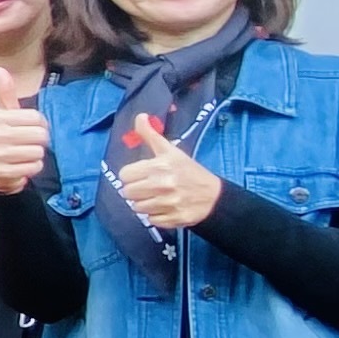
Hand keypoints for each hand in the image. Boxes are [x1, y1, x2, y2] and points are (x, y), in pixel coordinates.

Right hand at [0, 64, 47, 195]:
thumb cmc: (3, 136)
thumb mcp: (3, 113)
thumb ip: (5, 92)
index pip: (36, 118)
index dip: (41, 124)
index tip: (32, 128)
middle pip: (40, 135)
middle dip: (40, 141)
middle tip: (31, 142)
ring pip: (38, 152)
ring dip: (37, 154)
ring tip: (25, 154)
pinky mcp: (3, 171)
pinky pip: (34, 167)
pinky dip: (33, 167)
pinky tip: (23, 165)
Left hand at [112, 112, 223, 230]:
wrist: (214, 195)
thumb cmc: (189, 171)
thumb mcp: (171, 151)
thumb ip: (151, 135)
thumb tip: (140, 116)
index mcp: (160, 166)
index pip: (125, 175)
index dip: (131, 175)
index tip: (140, 175)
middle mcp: (162, 185)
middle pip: (127, 192)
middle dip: (135, 190)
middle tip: (147, 187)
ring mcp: (168, 204)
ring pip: (137, 208)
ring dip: (143, 204)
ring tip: (156, 197)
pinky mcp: (173, 219)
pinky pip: (150, 220)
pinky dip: (155, 216)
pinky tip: (164, 208)